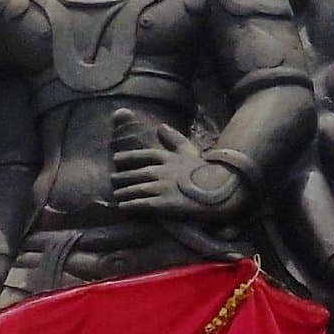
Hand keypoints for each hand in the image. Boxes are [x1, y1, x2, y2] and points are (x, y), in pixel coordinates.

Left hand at [111, 113, 248, 221]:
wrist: (220, 191)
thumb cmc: (207, 172)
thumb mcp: (190, 151)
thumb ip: (174, 139)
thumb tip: (160, 126)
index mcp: (168, 158)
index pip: (143, 155)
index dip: (127, 157)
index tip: (116, 159)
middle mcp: (162, 171)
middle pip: (135, 173)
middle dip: (121, 177)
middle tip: (113, 180)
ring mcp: (162, 188)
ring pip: (135, 189)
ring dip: (123, 192)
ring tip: (116, 195)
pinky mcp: (164, 204)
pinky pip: (141, 204)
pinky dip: (130, 205)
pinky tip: (122, 207)